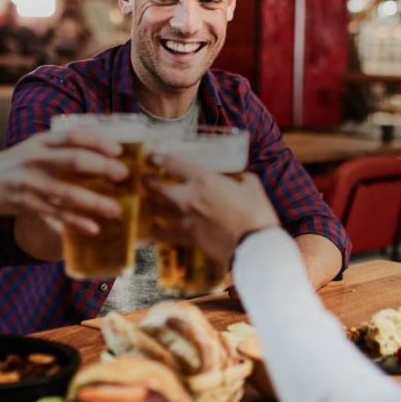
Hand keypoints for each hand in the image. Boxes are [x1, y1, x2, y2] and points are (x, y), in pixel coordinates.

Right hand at [0, 128, 128, 234]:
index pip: (74, 135)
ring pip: (67, 192)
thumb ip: (61, 148)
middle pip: (74, 160)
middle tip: (124, 175)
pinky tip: (93, 228)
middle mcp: (35, 158)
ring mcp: (29, 182)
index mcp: (41, 141)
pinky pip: (55, 213)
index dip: (98, 141)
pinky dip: (75, 221)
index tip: (119, 149)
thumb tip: (102, 152)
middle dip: (102, 167)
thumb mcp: (34, 149)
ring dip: (94, 201)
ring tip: (116, 209)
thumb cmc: (16, 167)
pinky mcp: (25, 204)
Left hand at [144, 152, 278, 264]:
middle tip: (143, 179)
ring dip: (150, 203)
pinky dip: (155, 232)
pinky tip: (150, 230)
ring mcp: (185, 219)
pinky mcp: (188, 238)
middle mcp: (188, 197)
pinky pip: (164, 234)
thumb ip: (239, 177)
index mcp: (204, 179)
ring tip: (146, 200)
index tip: (152, 157)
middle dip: (148, 181)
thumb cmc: (256, 212)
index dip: (159, 158)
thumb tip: (236, 176)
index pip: (173, 164)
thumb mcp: (251, 184)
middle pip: (158, 187)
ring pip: (157, 209)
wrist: (255, 244)